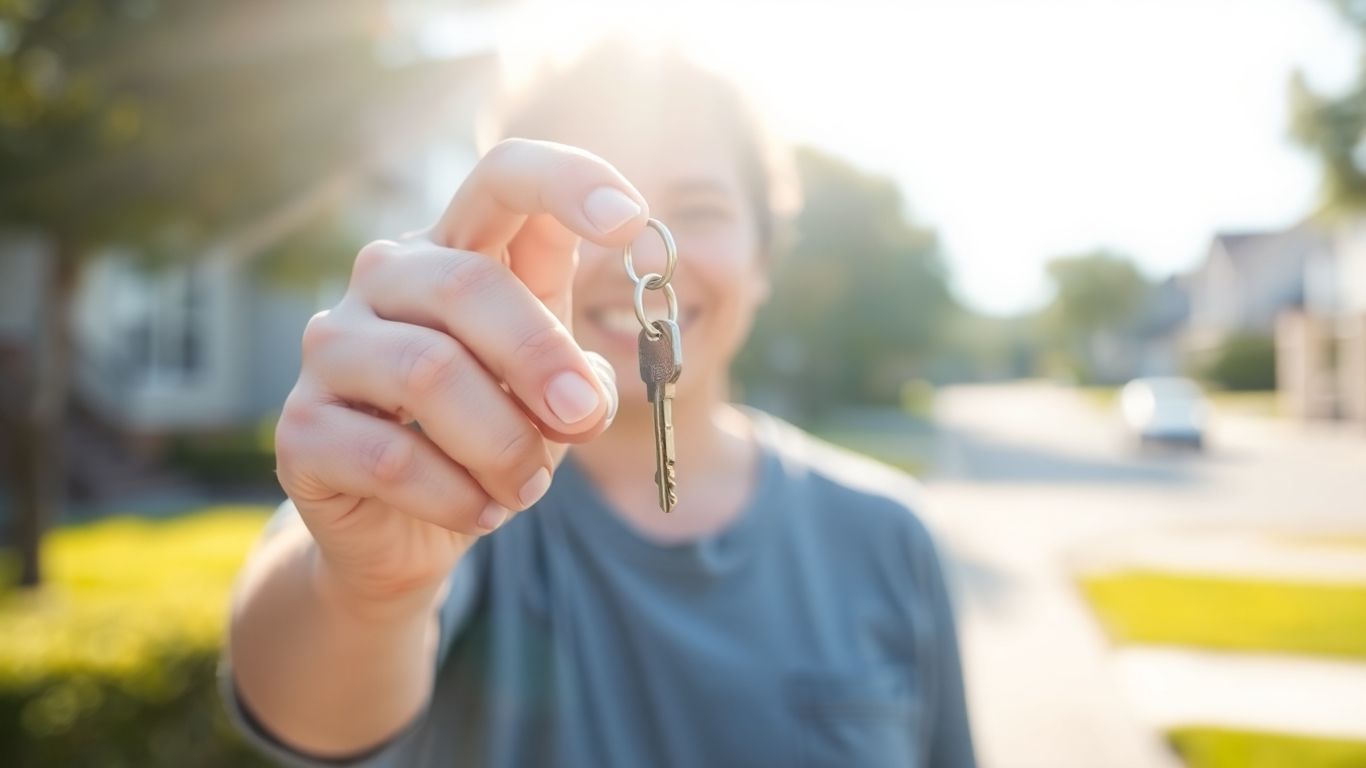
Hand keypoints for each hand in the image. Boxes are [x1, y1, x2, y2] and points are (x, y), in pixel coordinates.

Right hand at [274, 139, 646, 609]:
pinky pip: (389, 457)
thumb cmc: (490, 436)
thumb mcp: (553, 397)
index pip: (502, 178)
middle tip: (582, 421)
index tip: (632, 222)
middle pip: (468, 284)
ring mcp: (332, 346)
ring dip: (502, 444)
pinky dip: (456, 497)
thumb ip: (581, 378)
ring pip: (427, 373)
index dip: (568, 182)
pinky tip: (479, 512)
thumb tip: (580, 395)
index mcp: (459, 250)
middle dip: (541, 359)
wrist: (407, 530)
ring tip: (527, 486)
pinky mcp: (301, 425)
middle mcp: (386, 279)